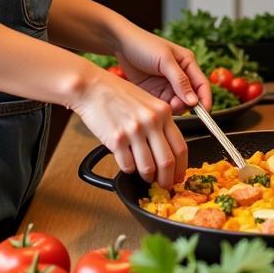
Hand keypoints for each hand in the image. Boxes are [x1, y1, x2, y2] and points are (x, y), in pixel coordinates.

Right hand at [70, 30, 211, 188]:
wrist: (92, 87)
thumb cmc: (118, 93)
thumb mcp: (148, 101)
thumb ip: (160, 121)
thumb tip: (168, 148)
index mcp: (163, 112)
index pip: (181, 147)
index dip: (181, 167)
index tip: (179, 175)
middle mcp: (151, 121)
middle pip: (167, 161)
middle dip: (167, 179)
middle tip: (164, 185)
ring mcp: (134, 131)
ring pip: (148, 168)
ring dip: (148, 177)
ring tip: (145, 176)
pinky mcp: (116, 139)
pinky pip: (128, 165)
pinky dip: (129, 169)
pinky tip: (128, 164)